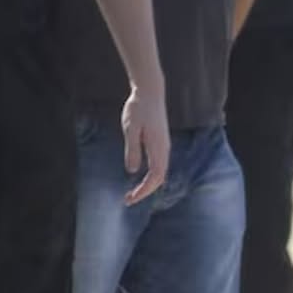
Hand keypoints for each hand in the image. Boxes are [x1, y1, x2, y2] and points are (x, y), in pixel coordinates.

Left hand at [121, 86, 169, 204]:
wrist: (151, 92)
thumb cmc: (139, 109)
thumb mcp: (130, 129)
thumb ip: (132, 150)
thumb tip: (132, 171)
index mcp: (158, 147)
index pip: (155, 177)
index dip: (143, 191)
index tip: (130, 199)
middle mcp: (164, 148)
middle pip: (159, 178)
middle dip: (145, 192)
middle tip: (128, 200)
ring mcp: (164, 145)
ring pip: (160, 172)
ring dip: (148, 184)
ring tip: (132, 191)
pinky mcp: (161, 142)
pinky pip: (159, 164)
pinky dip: (150, 175)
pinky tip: (139, 176)